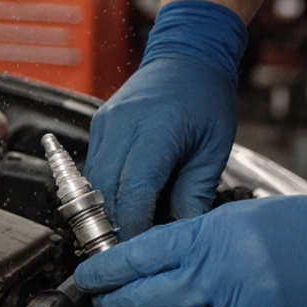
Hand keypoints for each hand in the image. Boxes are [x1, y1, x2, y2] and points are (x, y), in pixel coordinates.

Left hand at [73, 163, 306, 306]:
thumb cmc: (306, 228)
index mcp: (206, 240)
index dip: (100, 272)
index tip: (88, 277)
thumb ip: (188, 237)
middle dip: (112, 306)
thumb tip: (147, 258)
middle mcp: (216, 280)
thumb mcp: (235, 216)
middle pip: (139, 303)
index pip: (132, 259)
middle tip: (104, 303)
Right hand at [85, 0, 245, 239]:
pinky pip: (93, 167)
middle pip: (105, 192)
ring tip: (125, 230)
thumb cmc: (205, 97)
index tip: (140, 251)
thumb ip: (195, 193)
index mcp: (156, 130)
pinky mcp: (99, 126)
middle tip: (129, 251)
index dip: (134, 228)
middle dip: (114, 226)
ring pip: (93, 183)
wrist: (186, 55)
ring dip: (105, 210)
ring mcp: (106, 124)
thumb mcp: (214, 148)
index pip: (133, 192)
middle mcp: (122, 126)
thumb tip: (180, 233)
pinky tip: (122, 201)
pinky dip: (104, 189)